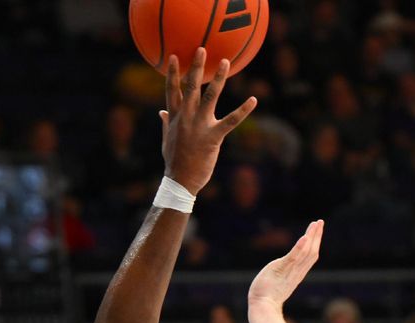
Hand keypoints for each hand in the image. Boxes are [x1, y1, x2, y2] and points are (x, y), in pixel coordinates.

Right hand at [160, 48, 256, 194]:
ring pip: (210, 97)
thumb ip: (166, 124)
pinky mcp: (213, 137)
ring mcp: (199, 126)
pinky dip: (243, 110)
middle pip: (190, 87)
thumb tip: (161, 112)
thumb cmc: (174, 162)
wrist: (180, 181)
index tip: (175, 56)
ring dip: (218, 78)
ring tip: (225, 62)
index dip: (173, 73)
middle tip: (201, 48)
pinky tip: (253, 99)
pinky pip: (231, 121)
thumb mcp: (167, 140)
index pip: (172, 90)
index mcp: (175, 117)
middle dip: (196, 67)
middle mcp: (186, 117)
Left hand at [248, 220, 323, 310]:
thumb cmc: (267, 297)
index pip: (310, 256)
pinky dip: (299, 248)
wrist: (262, 307)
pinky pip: (293, 258)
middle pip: (311, 252)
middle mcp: (297, 272)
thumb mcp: (279, 283)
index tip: (317, 230)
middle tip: (321, 221)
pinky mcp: (281, 270)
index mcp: (297, 274)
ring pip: (305, 252)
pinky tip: (304, 237)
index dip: (315, 243)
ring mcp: (290, 271)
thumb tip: (282, 274)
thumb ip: (283, 276)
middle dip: (316, 236)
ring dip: (311, 237)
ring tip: (316, 224)